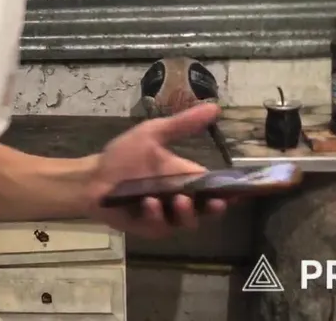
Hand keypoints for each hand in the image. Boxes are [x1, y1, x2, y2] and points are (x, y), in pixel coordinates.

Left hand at [85, 103, 226, 237]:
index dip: (231, 192)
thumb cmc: (124, 156)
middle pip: (207, 211)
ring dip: (186, 213)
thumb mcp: (153, 134)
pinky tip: (149, 203)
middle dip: (215, 209)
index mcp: (185, 179)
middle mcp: (180, 200)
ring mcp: (165, 216)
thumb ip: (183, 124)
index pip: (215, 188)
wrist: (93, 176)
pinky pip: (158, 226)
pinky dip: (155, 215)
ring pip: (186, 222)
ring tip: (179, 199)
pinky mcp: (147, 227)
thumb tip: (215, 107)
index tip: (242, 190)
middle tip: (216, 202)